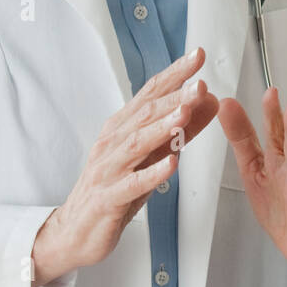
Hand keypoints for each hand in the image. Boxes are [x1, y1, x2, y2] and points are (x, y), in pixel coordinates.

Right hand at [30, 47, 218, 286]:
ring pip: (137, 144)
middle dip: (174, 97)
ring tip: (185, 114)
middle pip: (145, 114)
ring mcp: (108, 170)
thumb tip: (210, 100)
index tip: (197, 55)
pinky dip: (152, 173)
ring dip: (162, 128)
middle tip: (200, 84)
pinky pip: (132, 184)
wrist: (76, 230)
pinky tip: (171, 164)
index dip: (174, 74)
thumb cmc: (116, 188)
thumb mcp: (152, 154)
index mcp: (123, 127)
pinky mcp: (108, 198)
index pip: (150, 93)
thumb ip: (183, 129)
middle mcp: (113, 142)